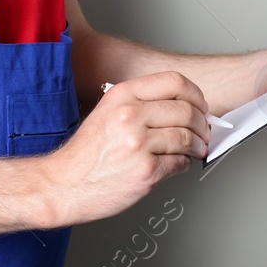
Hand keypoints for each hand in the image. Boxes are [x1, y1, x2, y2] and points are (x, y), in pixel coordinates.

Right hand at [42, 70, 208, 225]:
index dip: (195, 94)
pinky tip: (177, 164)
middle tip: (203, 132)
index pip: (175, 82)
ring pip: (188, 138)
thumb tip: (180, 106)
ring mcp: (138, 143)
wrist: (64, 184)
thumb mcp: (108, 112)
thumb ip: (141, 104)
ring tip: (195, 150)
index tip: (200, 106)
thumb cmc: (86, 154)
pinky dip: (184, 164)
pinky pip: (180, 163)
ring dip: (197, 146)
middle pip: (187, 111)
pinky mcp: (146, 171)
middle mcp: (130, 115)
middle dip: (202, 124)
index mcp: (123, 95)